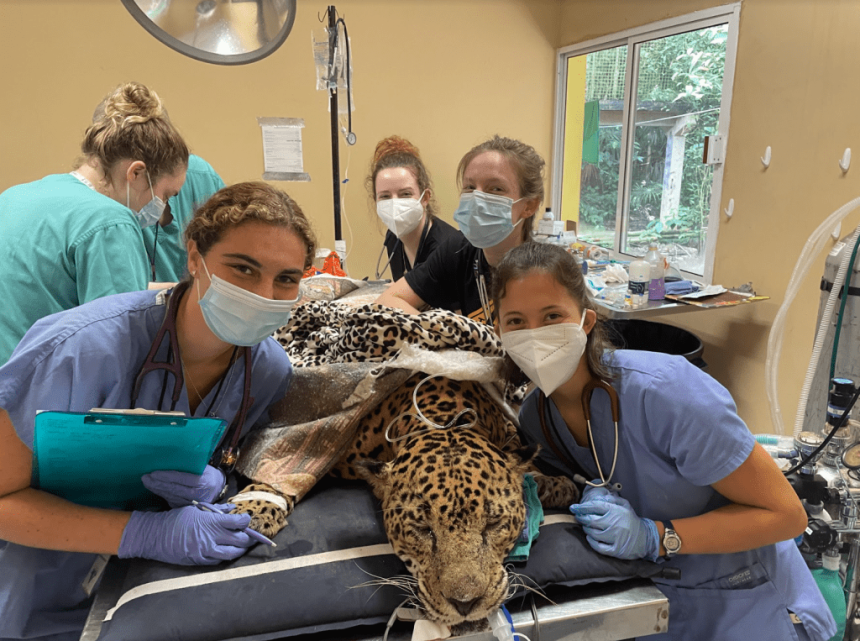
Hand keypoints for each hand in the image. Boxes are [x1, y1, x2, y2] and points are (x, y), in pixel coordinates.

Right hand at [118, 504, 253, 564]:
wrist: (156, 536)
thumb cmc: (176, 519)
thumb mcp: (197, 509)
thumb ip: (217, 510)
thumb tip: (231, 508)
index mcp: (211, 522)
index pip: (238, 523)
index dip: (246, 521)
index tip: (246, 519)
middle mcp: (211, 538)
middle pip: (240, 540)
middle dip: (249, 538)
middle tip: (251, 535)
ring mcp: (206, 552)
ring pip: (232, 554)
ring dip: (240, 549)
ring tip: (243, 545)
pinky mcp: (199, 561)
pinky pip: (218, 561)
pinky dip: (226, 556)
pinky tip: (227, 552)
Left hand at [142, 466, 225, 507]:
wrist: (217, 488)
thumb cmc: (208, 474)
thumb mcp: (204, 467)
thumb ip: (190, 466)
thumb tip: (169, 459)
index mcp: (204, 481)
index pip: (182, 479)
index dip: (166, 476)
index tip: (153, 473)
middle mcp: (198, 495)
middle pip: (174, 489)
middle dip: (157, 484)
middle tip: (145, 478)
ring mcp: (192, 504)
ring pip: (171, 496)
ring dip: (157, 489)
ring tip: (147, 482)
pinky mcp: (187, 509)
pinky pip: (172, 501)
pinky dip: (162, 495)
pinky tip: (155, 489)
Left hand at [569, 492, 659, 560]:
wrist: (646, 538)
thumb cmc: (631, 520)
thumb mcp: (625, 505)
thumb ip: (612, 499)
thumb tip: (599, 496)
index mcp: (616, 511)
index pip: (595, 507)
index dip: (582, 507)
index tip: (573, 507)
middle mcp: (615, 524)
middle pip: (591, 520)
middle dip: (581, 518)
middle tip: (577, 516)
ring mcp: (615, 538)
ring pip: (593, 533)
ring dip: (586, 529)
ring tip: (585, 526)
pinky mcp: (615, 550)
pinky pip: (598, 547)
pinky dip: (591, 542)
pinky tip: (589, 537)